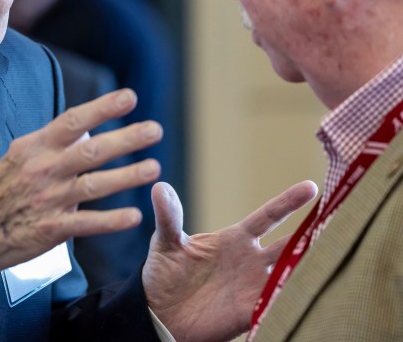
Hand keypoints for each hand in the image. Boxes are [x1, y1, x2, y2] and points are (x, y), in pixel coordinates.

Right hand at [0, 89, 162, 272]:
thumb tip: (90, 129)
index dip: (102, 108)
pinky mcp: (50, 229)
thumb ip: (54, 144)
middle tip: (155, 130)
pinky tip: (133, 216)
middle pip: (90, 151)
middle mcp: (43, 170)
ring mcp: (47, 200)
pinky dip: (111, 220)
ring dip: (126, 176)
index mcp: (35, 147)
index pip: (72, 121)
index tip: (130, 97)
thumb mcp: (20, 156)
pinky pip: (86, 223)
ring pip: (93, 185)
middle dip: (125, 139)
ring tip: (154, 168)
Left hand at [143, 180, 318, 341]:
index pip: (268, 216)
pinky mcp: (251, 312)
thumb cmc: (165, 273)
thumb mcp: (166, 242)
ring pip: (292, 273)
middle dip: (315, 234)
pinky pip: (278, 304)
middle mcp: (252, 260)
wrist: (160, 313)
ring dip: (309, 265)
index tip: (311, 186)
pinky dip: (291, 299)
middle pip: (291, 244)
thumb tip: (160, 188)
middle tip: (341, 220)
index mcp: (236, 238)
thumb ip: (169, 217)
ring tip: (334, 255)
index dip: (288, 202)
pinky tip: (305, 292)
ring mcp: (254, 286)